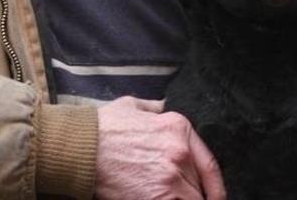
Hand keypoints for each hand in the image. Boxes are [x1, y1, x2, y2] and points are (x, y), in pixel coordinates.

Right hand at [95, 96, 225, 199]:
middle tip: (183, 195)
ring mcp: (171, 178)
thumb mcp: (131, 106)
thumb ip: (152, 108)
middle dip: (196, 195)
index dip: (215, 186)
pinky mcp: (159, 198)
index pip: (209, 164)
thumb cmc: (101, 129)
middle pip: (201, 187)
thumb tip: (159, 109)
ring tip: (170, 197)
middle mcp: (180, 153)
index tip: (215, 196)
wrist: (81, 149)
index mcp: (178, 128)